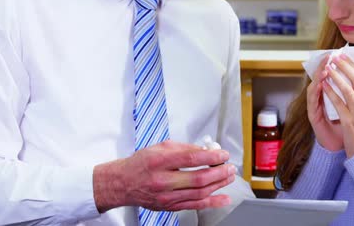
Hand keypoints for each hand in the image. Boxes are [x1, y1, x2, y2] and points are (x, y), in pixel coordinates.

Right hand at [93, 140, 236, 212]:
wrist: (124, 183)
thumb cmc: (142, 163)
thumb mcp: (160, 147)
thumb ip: (184, 148)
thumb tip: (206, 150)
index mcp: (159, 162)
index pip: (191, 159)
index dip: (211, 156)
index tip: (222, 154)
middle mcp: (162, 181)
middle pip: (198, 179)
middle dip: (219, 172)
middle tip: (229, 167)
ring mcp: (166, 197)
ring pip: (199, 193)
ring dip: (219, 185)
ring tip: (229, 177)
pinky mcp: (170, 207)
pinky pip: (195, 206)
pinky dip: (212, 202)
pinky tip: (224, 198)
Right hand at [307, 54, 343, 150]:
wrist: (341, 150)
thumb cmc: (347, 131)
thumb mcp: (353, 111)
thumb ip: (352, 97)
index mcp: (330, 98)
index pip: (329, 78)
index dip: (334, 67)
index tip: (341, 54)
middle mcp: (320, 101)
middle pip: (319, 79)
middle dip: (324, 66)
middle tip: (330, 55)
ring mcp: (314, 108)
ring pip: (314, 87)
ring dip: (319, 76)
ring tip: (325, 66)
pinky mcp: (312, 116)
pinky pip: (313, 101)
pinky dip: (317, 91)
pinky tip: (320, 83)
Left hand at [323, 54, 353, 157]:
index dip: (352, 65)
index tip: (343, 56)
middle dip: (345, 66)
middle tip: (335, 57)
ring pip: (348, 89)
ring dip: (336, 77)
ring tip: (327, 68)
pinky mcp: (349, 121)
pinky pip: (339, 103)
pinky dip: (331, 92)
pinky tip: (324, 85)